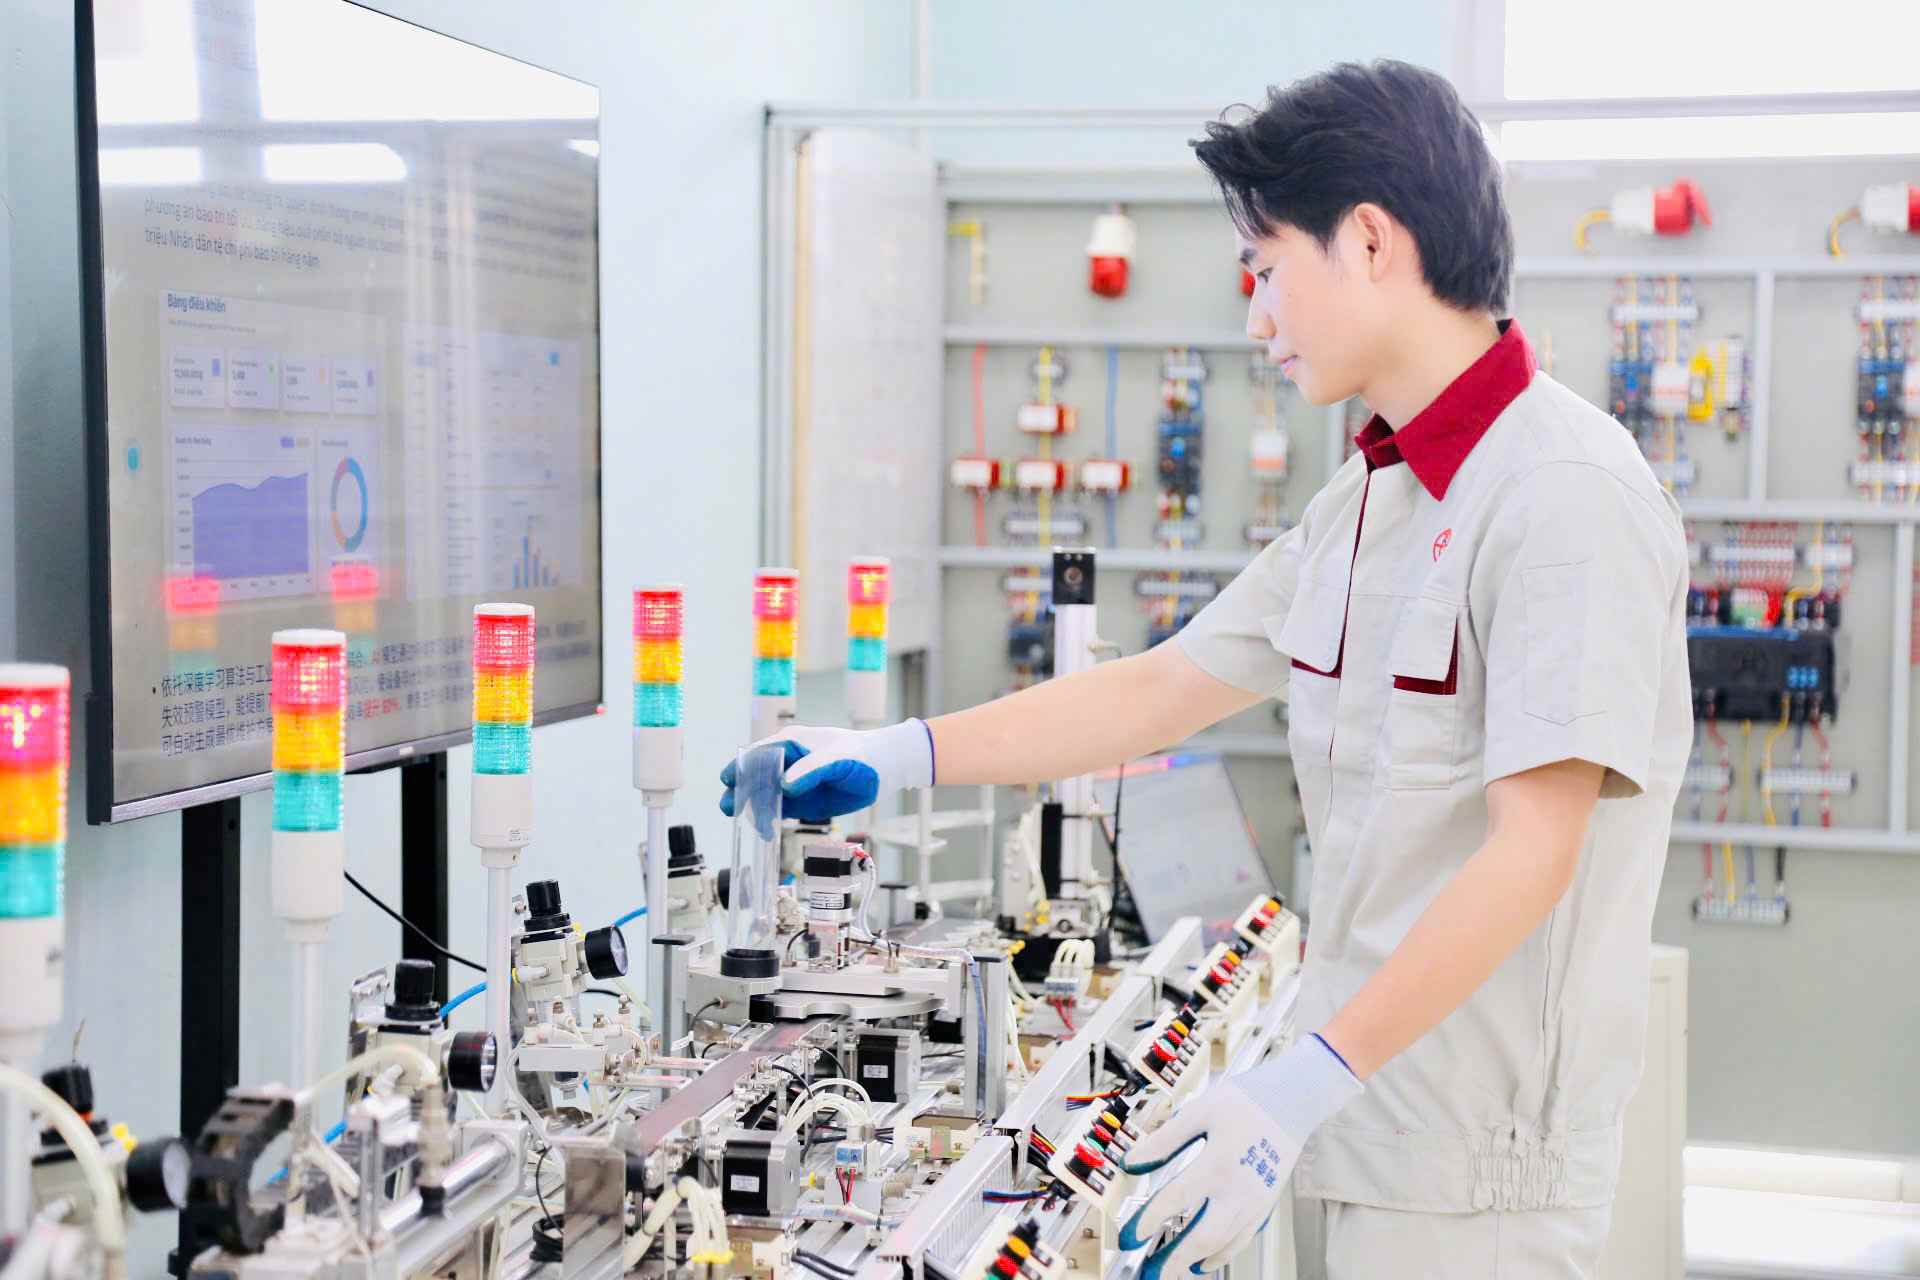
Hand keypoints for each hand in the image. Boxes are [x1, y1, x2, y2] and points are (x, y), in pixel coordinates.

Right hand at [718, 720, 933, 823]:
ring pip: (763, 795)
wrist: (883, 769)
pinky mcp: (800, 800)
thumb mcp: (837, 760)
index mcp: (789, 743)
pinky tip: (766, 831)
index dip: (741, 767)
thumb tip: (785, 785)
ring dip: (753, 808)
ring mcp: (791, 781)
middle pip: (754, 776)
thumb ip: (810, 771)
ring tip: (750, 824)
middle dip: (741, 791)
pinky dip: (769, 819)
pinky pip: (777, 809)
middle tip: (730, 807)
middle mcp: (785, 762)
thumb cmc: (862, 755)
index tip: (729, 781)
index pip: (758, 754)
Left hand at [1118, 1035, 1360, 1277]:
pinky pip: (1242, 1239)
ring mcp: (1255, 1201)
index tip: (1129, 1237)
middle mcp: (1238, 1188)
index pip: (1175, 1200)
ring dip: (1195, 1261)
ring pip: (1223, 1244)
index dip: (1148, 1221)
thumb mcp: (1199, 1112)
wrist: (1292, 1101)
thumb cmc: (1247, 1102)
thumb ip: (1164, 1140)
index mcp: (1218, 1163)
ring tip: (1171, 1272)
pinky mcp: (1265, 1205)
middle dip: (1173, 1260)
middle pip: (1202, 1235)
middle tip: (1150, 1273)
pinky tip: (1205, 1262)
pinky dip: (1222, 1255)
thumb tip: (1131, 1162)